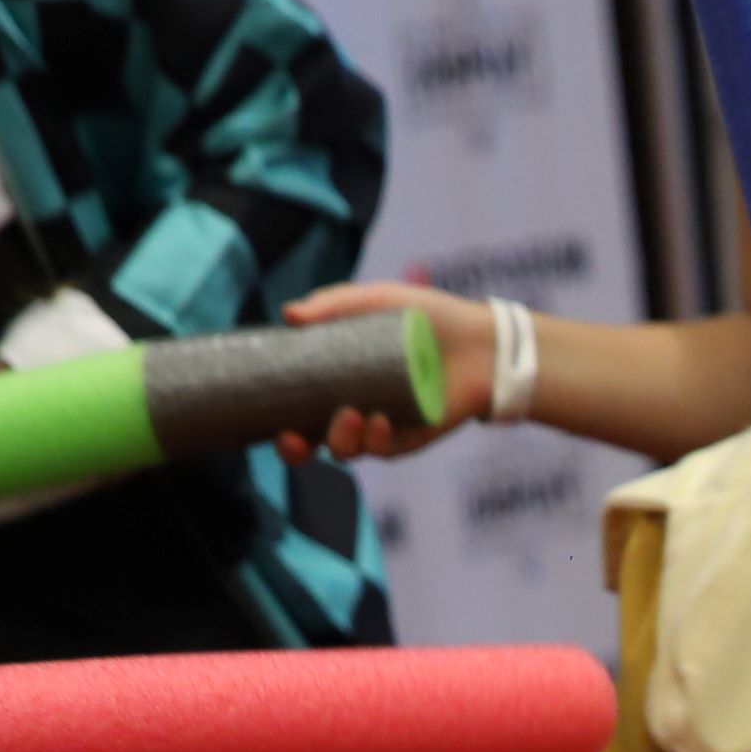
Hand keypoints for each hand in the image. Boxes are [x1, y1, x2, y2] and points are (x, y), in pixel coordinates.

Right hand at [274, 283, 492, 462]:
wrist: (481, 339)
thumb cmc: (423, 316)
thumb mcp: (376, 301)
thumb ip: (333, 305)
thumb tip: (289, 315)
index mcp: (333, 380)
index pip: (294, 408)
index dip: (277, 424)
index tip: (269, 422)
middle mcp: (351, 408)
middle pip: (313, 442)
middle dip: (297, 449)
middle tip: (294, 437)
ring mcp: (380, 427)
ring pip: (347, 450)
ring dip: (340, 439)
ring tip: (351, 413)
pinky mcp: (411, 437)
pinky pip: (386, 449)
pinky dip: (378, 439)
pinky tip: (380, 421)